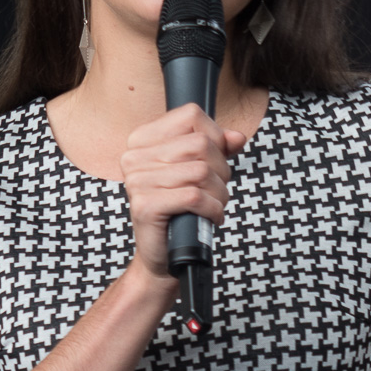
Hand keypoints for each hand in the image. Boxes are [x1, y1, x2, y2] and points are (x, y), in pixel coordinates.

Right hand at [119, 103, 245, 283]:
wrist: (164, 254)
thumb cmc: (180, 211)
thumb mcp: (198, 171)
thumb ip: (217, 148)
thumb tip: (237, 137)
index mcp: (142, 140)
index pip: (191, 115)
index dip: (215, 136)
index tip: (214, 159)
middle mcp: (134, 157)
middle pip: (201, 144)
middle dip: (221, 170)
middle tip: (214, 190)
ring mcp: (137, 182)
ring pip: (202, 172)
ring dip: (219, 194)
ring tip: (211, 205)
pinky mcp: (145, 206)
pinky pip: (195, 197)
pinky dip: (212, 210)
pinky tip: (208, 216)